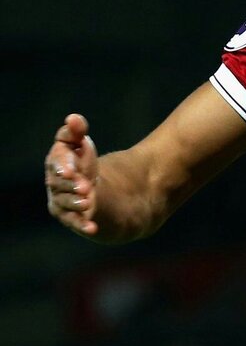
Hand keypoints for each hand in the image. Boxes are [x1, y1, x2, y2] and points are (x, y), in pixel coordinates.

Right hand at [44, 114, 99, 236]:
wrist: (91, 187)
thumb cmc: (82, 161)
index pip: (56, 162)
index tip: (71, 169)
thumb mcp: (81, 145)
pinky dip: (82, 225)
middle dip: (71, 185)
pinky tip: (92, 227)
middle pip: (60, 184)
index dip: (63, 166)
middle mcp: (54, 183)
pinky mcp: (71, 217)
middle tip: (85, 186)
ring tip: (87, 202)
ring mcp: (61, 201)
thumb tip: (74, 118)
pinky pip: (74, 222)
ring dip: (75, 203)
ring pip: (65, 203)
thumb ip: (76, 132)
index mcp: (56, 162)